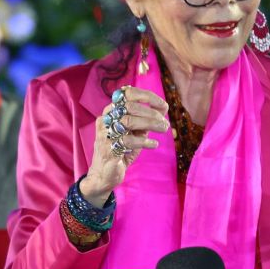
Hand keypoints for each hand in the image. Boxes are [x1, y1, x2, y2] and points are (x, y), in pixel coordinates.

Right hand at [80, 86, 168, 205]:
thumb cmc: (121, 149)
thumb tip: (163, 108)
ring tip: (163, 129)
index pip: (126, 94)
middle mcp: (106, 120)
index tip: (163, 105)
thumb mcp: (135, 132)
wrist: (105, 174)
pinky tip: (153, 144)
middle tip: (164, 123)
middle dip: (151, 113)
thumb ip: (145, 120)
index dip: (147, 96)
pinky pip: (129, 141)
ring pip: (128, 121)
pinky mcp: (108, 149)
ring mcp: (105, 134)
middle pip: (129, 106)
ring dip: (150, 124)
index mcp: (111, 112)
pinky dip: (145, 141)